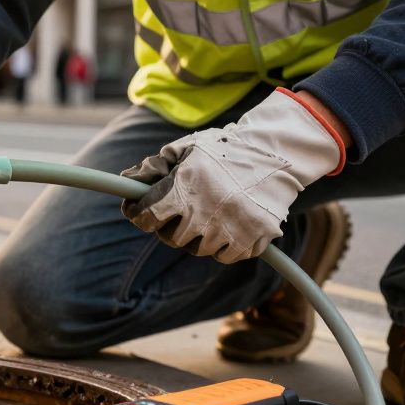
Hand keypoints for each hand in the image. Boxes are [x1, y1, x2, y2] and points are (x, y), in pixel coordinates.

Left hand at [120, 90, 344, 262]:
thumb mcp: (185, 148)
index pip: (147, 216)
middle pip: (172, 238)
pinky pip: (226, 256)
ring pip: (199, 249)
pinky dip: (224, 245)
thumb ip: (154, 166)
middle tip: (182, 209)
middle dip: (171, 225)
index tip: (141, 210)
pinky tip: (228, 224)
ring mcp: (231, 228)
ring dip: (198, 236)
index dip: (139, 214)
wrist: (276, 152)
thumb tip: (128, 181)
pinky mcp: (254, 239)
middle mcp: (205, 211)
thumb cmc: (224, 149)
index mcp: (184, 187)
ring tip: (209, 212)